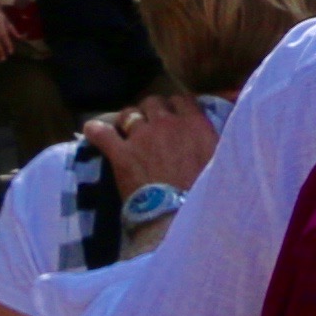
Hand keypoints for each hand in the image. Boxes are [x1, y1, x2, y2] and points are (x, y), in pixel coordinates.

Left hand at [80, 93, 219, 199]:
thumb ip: (216, 139)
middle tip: (151, 127)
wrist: (180, 215)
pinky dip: (96, 130)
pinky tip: (93, 130)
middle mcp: (168, 124)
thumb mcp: (221, 159)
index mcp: (195, 124)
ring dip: (129, 120)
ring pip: (129, 114)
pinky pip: (102, 133)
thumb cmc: (207, 191)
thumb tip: (222, 122)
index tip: (174, 117)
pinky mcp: (121, 154)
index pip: (182, 100)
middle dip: (151, 112)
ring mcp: (142, 137)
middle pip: (153, 103)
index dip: (175, 107)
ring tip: (127, 131)